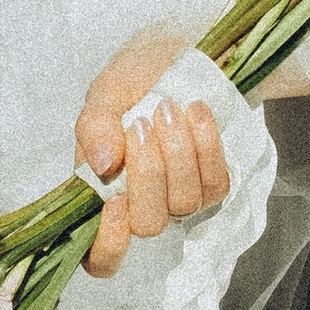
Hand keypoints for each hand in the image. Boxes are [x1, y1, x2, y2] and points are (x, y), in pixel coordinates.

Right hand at [78, 32, 232, 278]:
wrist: (178, 53)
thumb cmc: (135, 79)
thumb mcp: (105, 93)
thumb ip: (94, 126)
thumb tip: (102, 163)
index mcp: (100, 192)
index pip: (100, 257)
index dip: (109, 245)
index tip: (115, 202)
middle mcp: (139, 204)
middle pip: (148, 224)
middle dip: (148, 174)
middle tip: (142, 123)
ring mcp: (179, 197)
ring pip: (185, 202)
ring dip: (179, 153)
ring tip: (169, 109)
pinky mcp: (213, 184)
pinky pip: (216, 183)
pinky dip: (207, 147)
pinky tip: (197, 113)